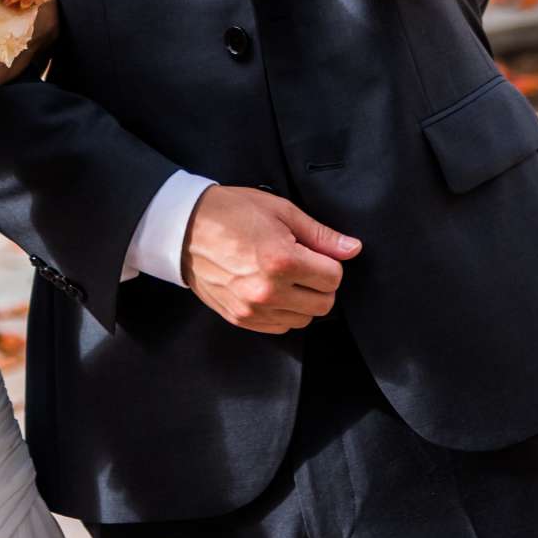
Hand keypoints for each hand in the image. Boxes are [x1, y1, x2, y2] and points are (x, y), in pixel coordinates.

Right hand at [181, 185, 360, 333]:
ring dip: (303, 299)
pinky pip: (281, 327)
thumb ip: (320, 234)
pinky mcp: (241, 320)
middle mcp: (269, 291)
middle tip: (303, 263)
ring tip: (284, 275)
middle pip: (324, 304)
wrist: (185, 228)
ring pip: (304, 319)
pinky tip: (271, 288)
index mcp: (281, 260)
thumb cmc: (232, 212)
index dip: (329, 262)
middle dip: (321, 283)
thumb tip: (353, 249)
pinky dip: (284, 311)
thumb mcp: (280, 210)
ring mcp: (253, 309)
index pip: (334, 277)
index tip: (314, 251)